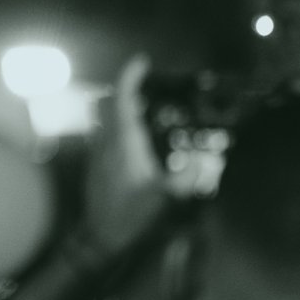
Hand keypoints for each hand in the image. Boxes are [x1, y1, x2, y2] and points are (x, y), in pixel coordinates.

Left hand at [81, 56, 171, 254]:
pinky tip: (138, 140)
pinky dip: (120, 126)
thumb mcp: (164, 200)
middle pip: (112, 104)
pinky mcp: (96, 164)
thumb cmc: (130, 217)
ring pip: (107, 118)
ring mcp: (98, 153)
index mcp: (124, 144)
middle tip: (152, 86)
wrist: (99, 237)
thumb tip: (203, 159)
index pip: (122, 100)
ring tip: (150, 109)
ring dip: (124, 109)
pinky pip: (106, 134)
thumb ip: (186, 179)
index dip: (130, 77)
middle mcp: (107, 142)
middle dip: (130, 90)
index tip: (142, 62)